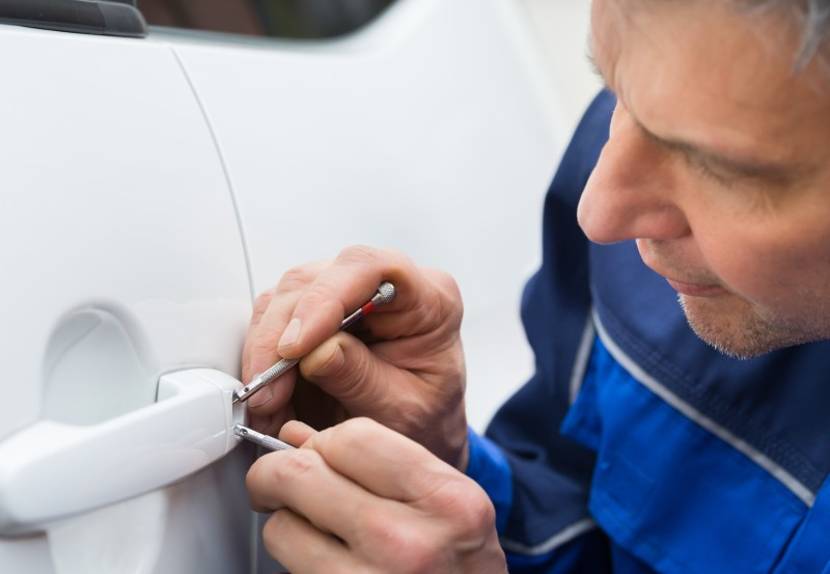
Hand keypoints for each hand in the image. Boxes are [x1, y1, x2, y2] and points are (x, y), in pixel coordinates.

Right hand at [242, 246, 467, 468]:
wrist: (420, 436)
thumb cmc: (426, 420)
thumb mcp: (402, 412)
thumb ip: (361, 379)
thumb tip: (315, 351)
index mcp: (430, 300)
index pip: (370, 268)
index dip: (326, 298)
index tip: (296, 346)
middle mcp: (385, 284)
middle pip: (315, 280)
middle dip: (281, 337)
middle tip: (269, 391)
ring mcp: (347, 293)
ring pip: (285, 297)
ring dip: (266, 352)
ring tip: (268, 403)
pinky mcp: (316, 312)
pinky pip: (274, 320)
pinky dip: (263, 359)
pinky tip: (269, 395)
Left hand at [247, 418, 505, 573]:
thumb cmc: (463, 570)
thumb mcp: (449, 506)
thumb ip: (380, 463)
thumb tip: (298, 437)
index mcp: (444, 501)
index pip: (352, 438)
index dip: (324, 441)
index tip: (317, 452)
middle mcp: (408, 543)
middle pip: (300, 474)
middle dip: (277, 472)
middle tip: (278, 481)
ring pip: (281, 526)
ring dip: (286, 523)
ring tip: (313, 530)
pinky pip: (286, 569)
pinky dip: (293, 559)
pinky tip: (322, 559)